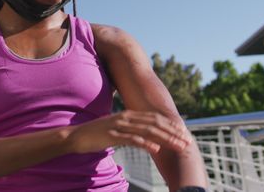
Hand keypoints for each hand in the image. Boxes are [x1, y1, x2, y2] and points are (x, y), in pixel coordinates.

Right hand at [66, 110, 192, 154]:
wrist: (76, 136)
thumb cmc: (96, 135)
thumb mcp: (116, 129)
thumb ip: (130, 129)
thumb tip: (145, 136)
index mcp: (128, 114)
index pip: (154, 118)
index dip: (171, 125)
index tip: (184, 133)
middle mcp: (126, 117)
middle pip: (155, 123)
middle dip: (173, 132)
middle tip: (187, 141)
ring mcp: (119, 126)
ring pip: (148, 131)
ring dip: (166, 139)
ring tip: (178, 146)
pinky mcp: (112, 135)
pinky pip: (132, 139)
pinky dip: (146, 144)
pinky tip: (156, 150)